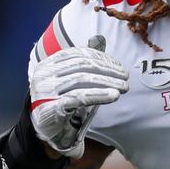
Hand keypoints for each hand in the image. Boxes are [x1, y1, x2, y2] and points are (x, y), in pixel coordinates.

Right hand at [30, 37, 128, 157]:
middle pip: (83, 66)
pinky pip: (79, 98)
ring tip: (124, 87)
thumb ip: (83, 61)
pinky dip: (99, 95)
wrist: (46, 130)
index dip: (102, 58)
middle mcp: (44, 75)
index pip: (79, 55)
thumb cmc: (61, 101)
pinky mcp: (51, 108)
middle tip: (126, 77)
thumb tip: (99, 38)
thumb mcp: (71, 80)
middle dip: (108, 70)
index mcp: (48, 64)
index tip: (119, 66)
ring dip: (108, 82)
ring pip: (83, 80)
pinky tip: (114, 96)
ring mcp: (45, 91)